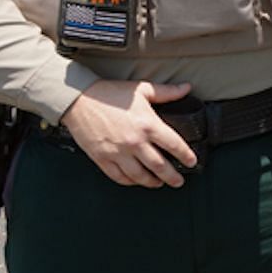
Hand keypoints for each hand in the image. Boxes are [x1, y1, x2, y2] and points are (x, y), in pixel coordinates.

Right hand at [58, 79, 197, 187]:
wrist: (79, 99)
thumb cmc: (111, 93)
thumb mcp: (142, 89)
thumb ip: (167, 92)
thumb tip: (187, 88)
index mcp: (148, 125)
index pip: (174, 145)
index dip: (186, 155)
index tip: (192, 161)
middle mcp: (135, 142)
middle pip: (159, 166)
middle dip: (172, 176)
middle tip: (179, 182)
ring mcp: (118, 152)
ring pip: (139, 175)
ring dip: (152, 182)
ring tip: (159, 183)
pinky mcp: (102, 158)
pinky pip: (119, 176)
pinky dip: (129, 181)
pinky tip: (136, 181)